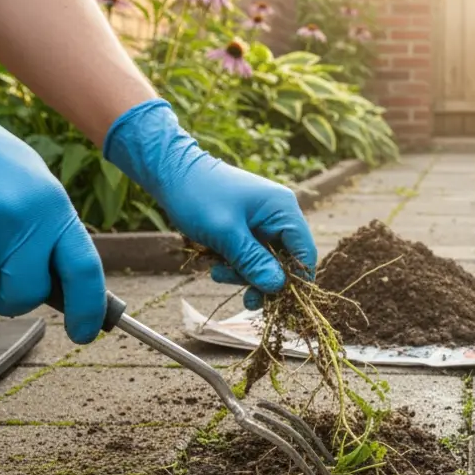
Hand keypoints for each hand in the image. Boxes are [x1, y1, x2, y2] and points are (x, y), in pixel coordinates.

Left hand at [102, 99, 316, 309]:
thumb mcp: (226, 234)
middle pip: (285, 261)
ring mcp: (262, 221)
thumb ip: (253, 262)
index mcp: (282, 209)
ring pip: (265, 261)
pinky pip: (250, 254)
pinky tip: (216, 266)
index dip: (296, 280)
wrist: (169, 172)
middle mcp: (278, 214)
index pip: (305, 252)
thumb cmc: (198, 197)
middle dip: (263, 280)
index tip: (278, 302)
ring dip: (244, 274)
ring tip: (218, 273)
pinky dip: (236, 265)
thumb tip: (278, 287)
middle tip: (246, 299)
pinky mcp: (246, 227)